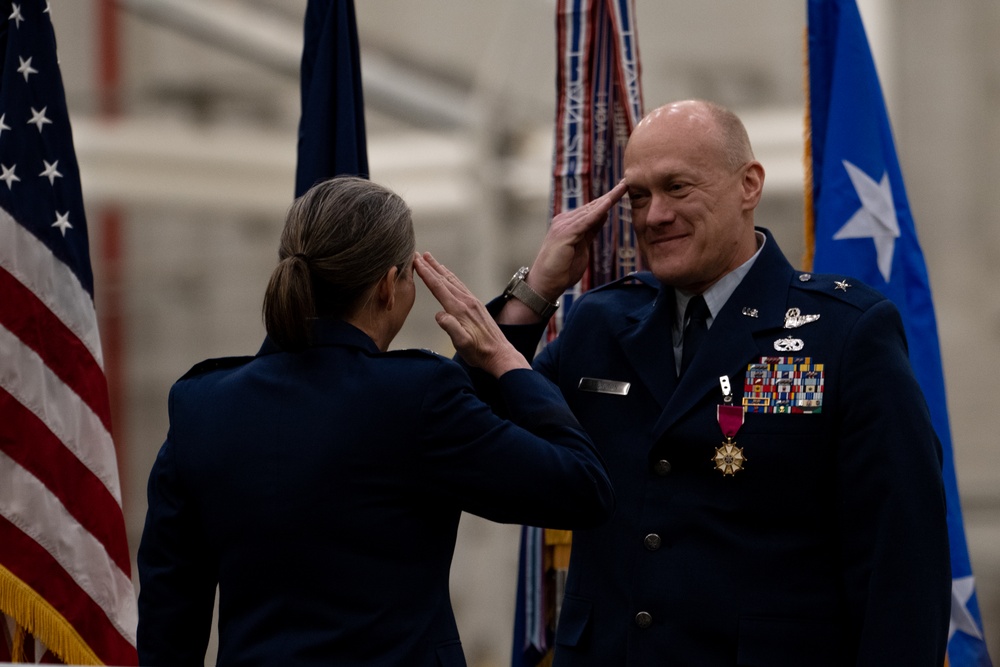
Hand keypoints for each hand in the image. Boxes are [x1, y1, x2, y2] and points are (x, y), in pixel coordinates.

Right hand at [414, 252, 530, 376]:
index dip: (426, 273)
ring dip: (440, 269)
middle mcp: (466, 302)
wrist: (500, 354)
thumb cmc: (479, 352)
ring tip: (430, 259)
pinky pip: (460, 286)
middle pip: (444, 280)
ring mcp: (472, 302)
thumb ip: (451, 328)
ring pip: (452, 281)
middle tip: (418, 254)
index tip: (415, 261)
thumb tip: (439, 314)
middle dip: (430, 266)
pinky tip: (448, 276)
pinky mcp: (476, 306)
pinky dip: (451, 278)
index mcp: (459, 309)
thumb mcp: (462, 344)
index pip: (439, 287)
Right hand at [500, 181, 627, 323]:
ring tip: (622, 188)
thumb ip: (590, 231)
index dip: (607, 200)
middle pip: (592, 205)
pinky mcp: (565, 233)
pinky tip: (609, 203)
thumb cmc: (562, 269)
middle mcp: (565, 220)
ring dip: (607, 199)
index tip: (622, 189)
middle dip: (610, 194)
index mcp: (569, 223)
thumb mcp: (582, 246)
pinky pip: (585, 220)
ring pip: (590, 210)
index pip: (592, 209)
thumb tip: (603, 215)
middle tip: (626, 182)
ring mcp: (563, 225)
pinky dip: (598, 211)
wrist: (545, 283)